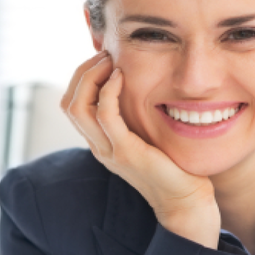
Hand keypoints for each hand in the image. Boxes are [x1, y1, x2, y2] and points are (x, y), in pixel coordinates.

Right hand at [61, 52, 220, 248]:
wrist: (186, 201)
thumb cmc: (175, 167)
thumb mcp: (149, 136)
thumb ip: (138, 117)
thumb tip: (140, 87)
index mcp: (101, 143)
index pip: (72, 104)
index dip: (82, 77)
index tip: (105, 58)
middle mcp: (98, 147)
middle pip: (68, 102)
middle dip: (82, 72)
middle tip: (105, 54)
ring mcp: (108, 151)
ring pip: (77, 106)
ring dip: (91, 76)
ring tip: (110, 60)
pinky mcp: (125, 152)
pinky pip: (105, 114)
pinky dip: (108, 90)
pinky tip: (123, 75)